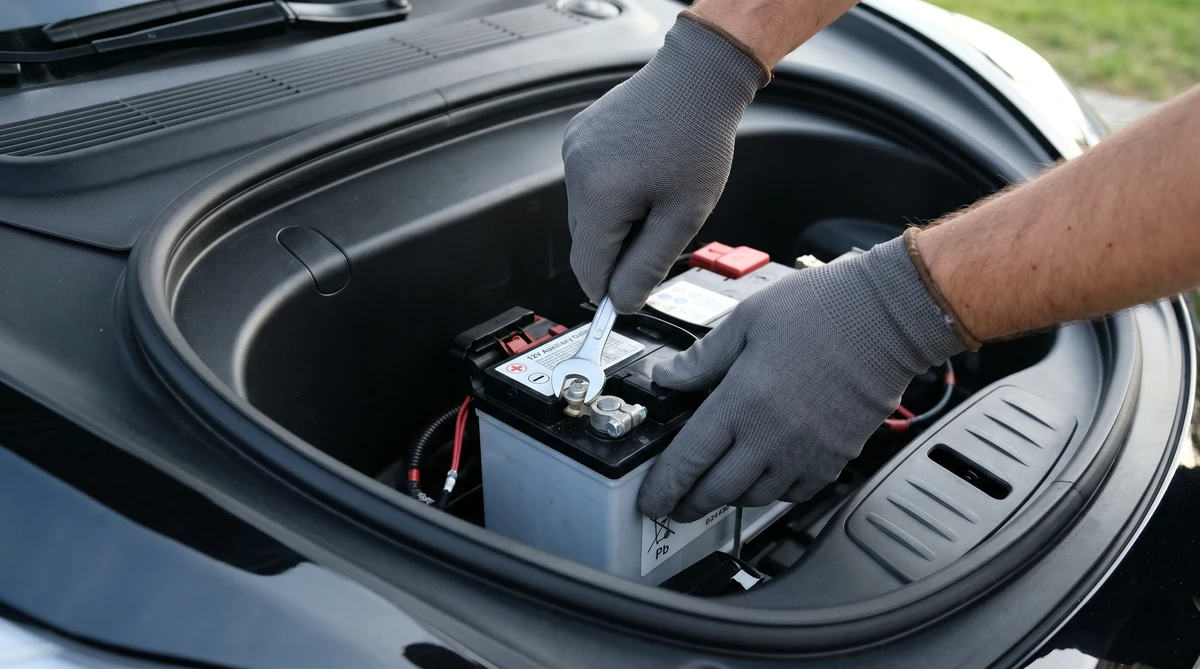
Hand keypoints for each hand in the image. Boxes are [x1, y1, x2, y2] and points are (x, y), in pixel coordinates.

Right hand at [563, 13, 767, 312]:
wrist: (696, 77)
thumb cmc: (698, 139)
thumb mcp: (683, 216)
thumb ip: (648, 266)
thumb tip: (622, 303)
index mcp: (599, 196)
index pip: (588, 269)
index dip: (608, 291)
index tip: (624, 303)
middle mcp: (576, 172)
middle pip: (585, 242)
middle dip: (617, 251)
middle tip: (660, 232)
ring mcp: (573, 151)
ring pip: (585, 214)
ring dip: (614, 220)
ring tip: (655, 194)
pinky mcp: (577, 137)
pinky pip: (586, 183)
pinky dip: (609, 192)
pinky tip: (642, 174)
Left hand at [638, 237, 968, 521]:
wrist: (889, 316)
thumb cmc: (823, 309)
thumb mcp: (747, 320)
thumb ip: (702, 357)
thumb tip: (669, 378)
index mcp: (742, 401)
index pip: (688, 460)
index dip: (663, 488)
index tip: (650, 500)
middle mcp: (773, 437)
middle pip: (718, 491)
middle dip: (690, 502)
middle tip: (675, 503)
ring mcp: (807, 453)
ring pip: (755, 498)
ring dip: (730, 497)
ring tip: (717, 486)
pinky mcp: (836, 458)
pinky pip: (795, 493)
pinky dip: (773, 491)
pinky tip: (764, 474)